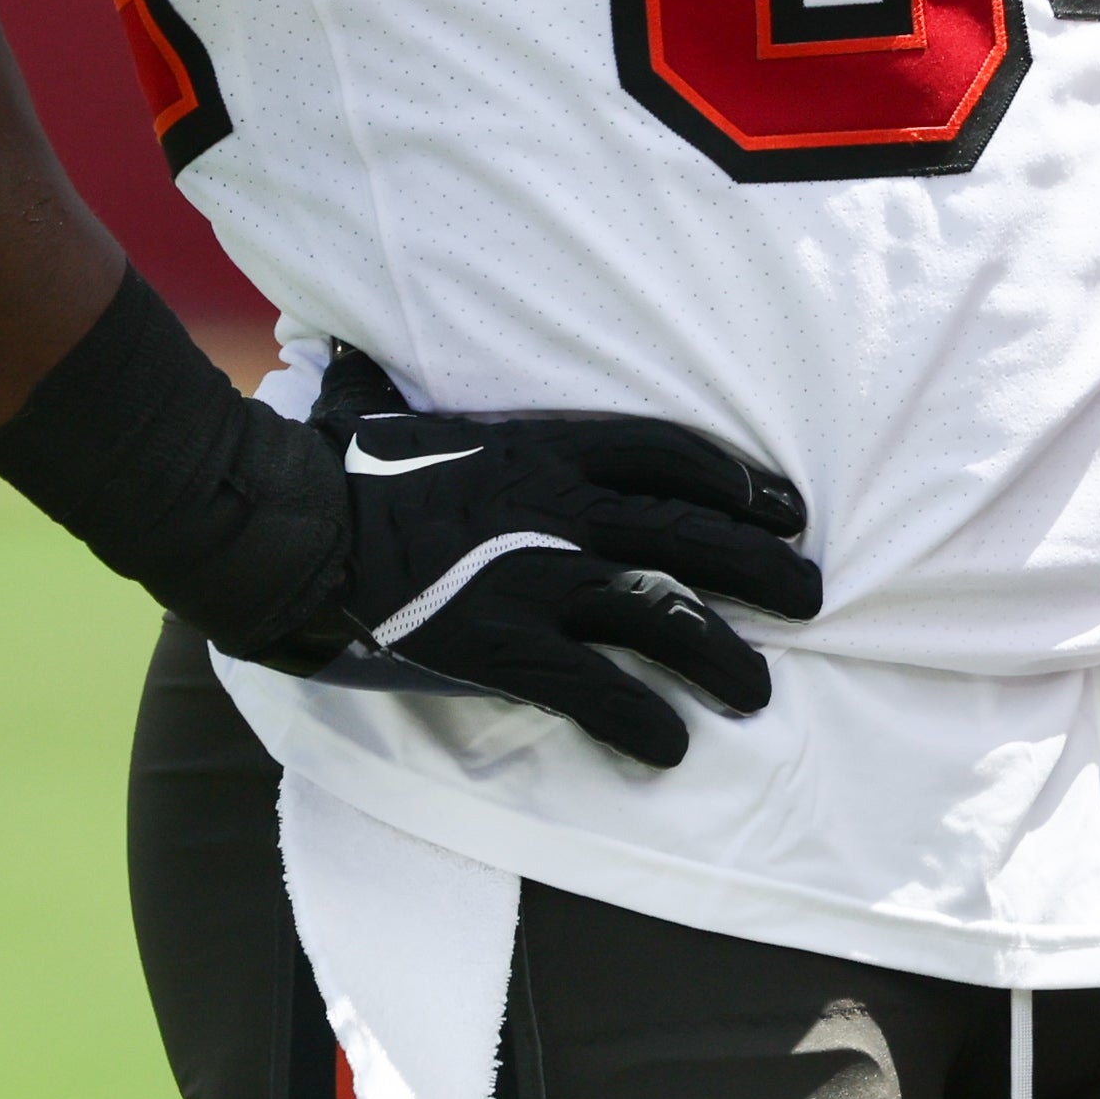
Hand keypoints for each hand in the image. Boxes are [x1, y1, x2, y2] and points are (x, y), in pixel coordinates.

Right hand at [237, 345, 822, 764]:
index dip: (736, 478)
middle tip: (814, 594)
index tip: (783, 506)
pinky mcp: (503, 647)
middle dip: (764, 566)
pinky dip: (640, 722)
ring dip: (721, 655)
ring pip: (662, 612)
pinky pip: (595, 690)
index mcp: (540, 450)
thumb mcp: (373, 407)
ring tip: (759, 692)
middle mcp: (557, 509)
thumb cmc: (327, 469)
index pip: (667, 452)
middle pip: (691, 531)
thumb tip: (348, 350)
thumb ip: (384, 385)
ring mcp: (534, 578)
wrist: (285, 532)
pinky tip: (670, 748)